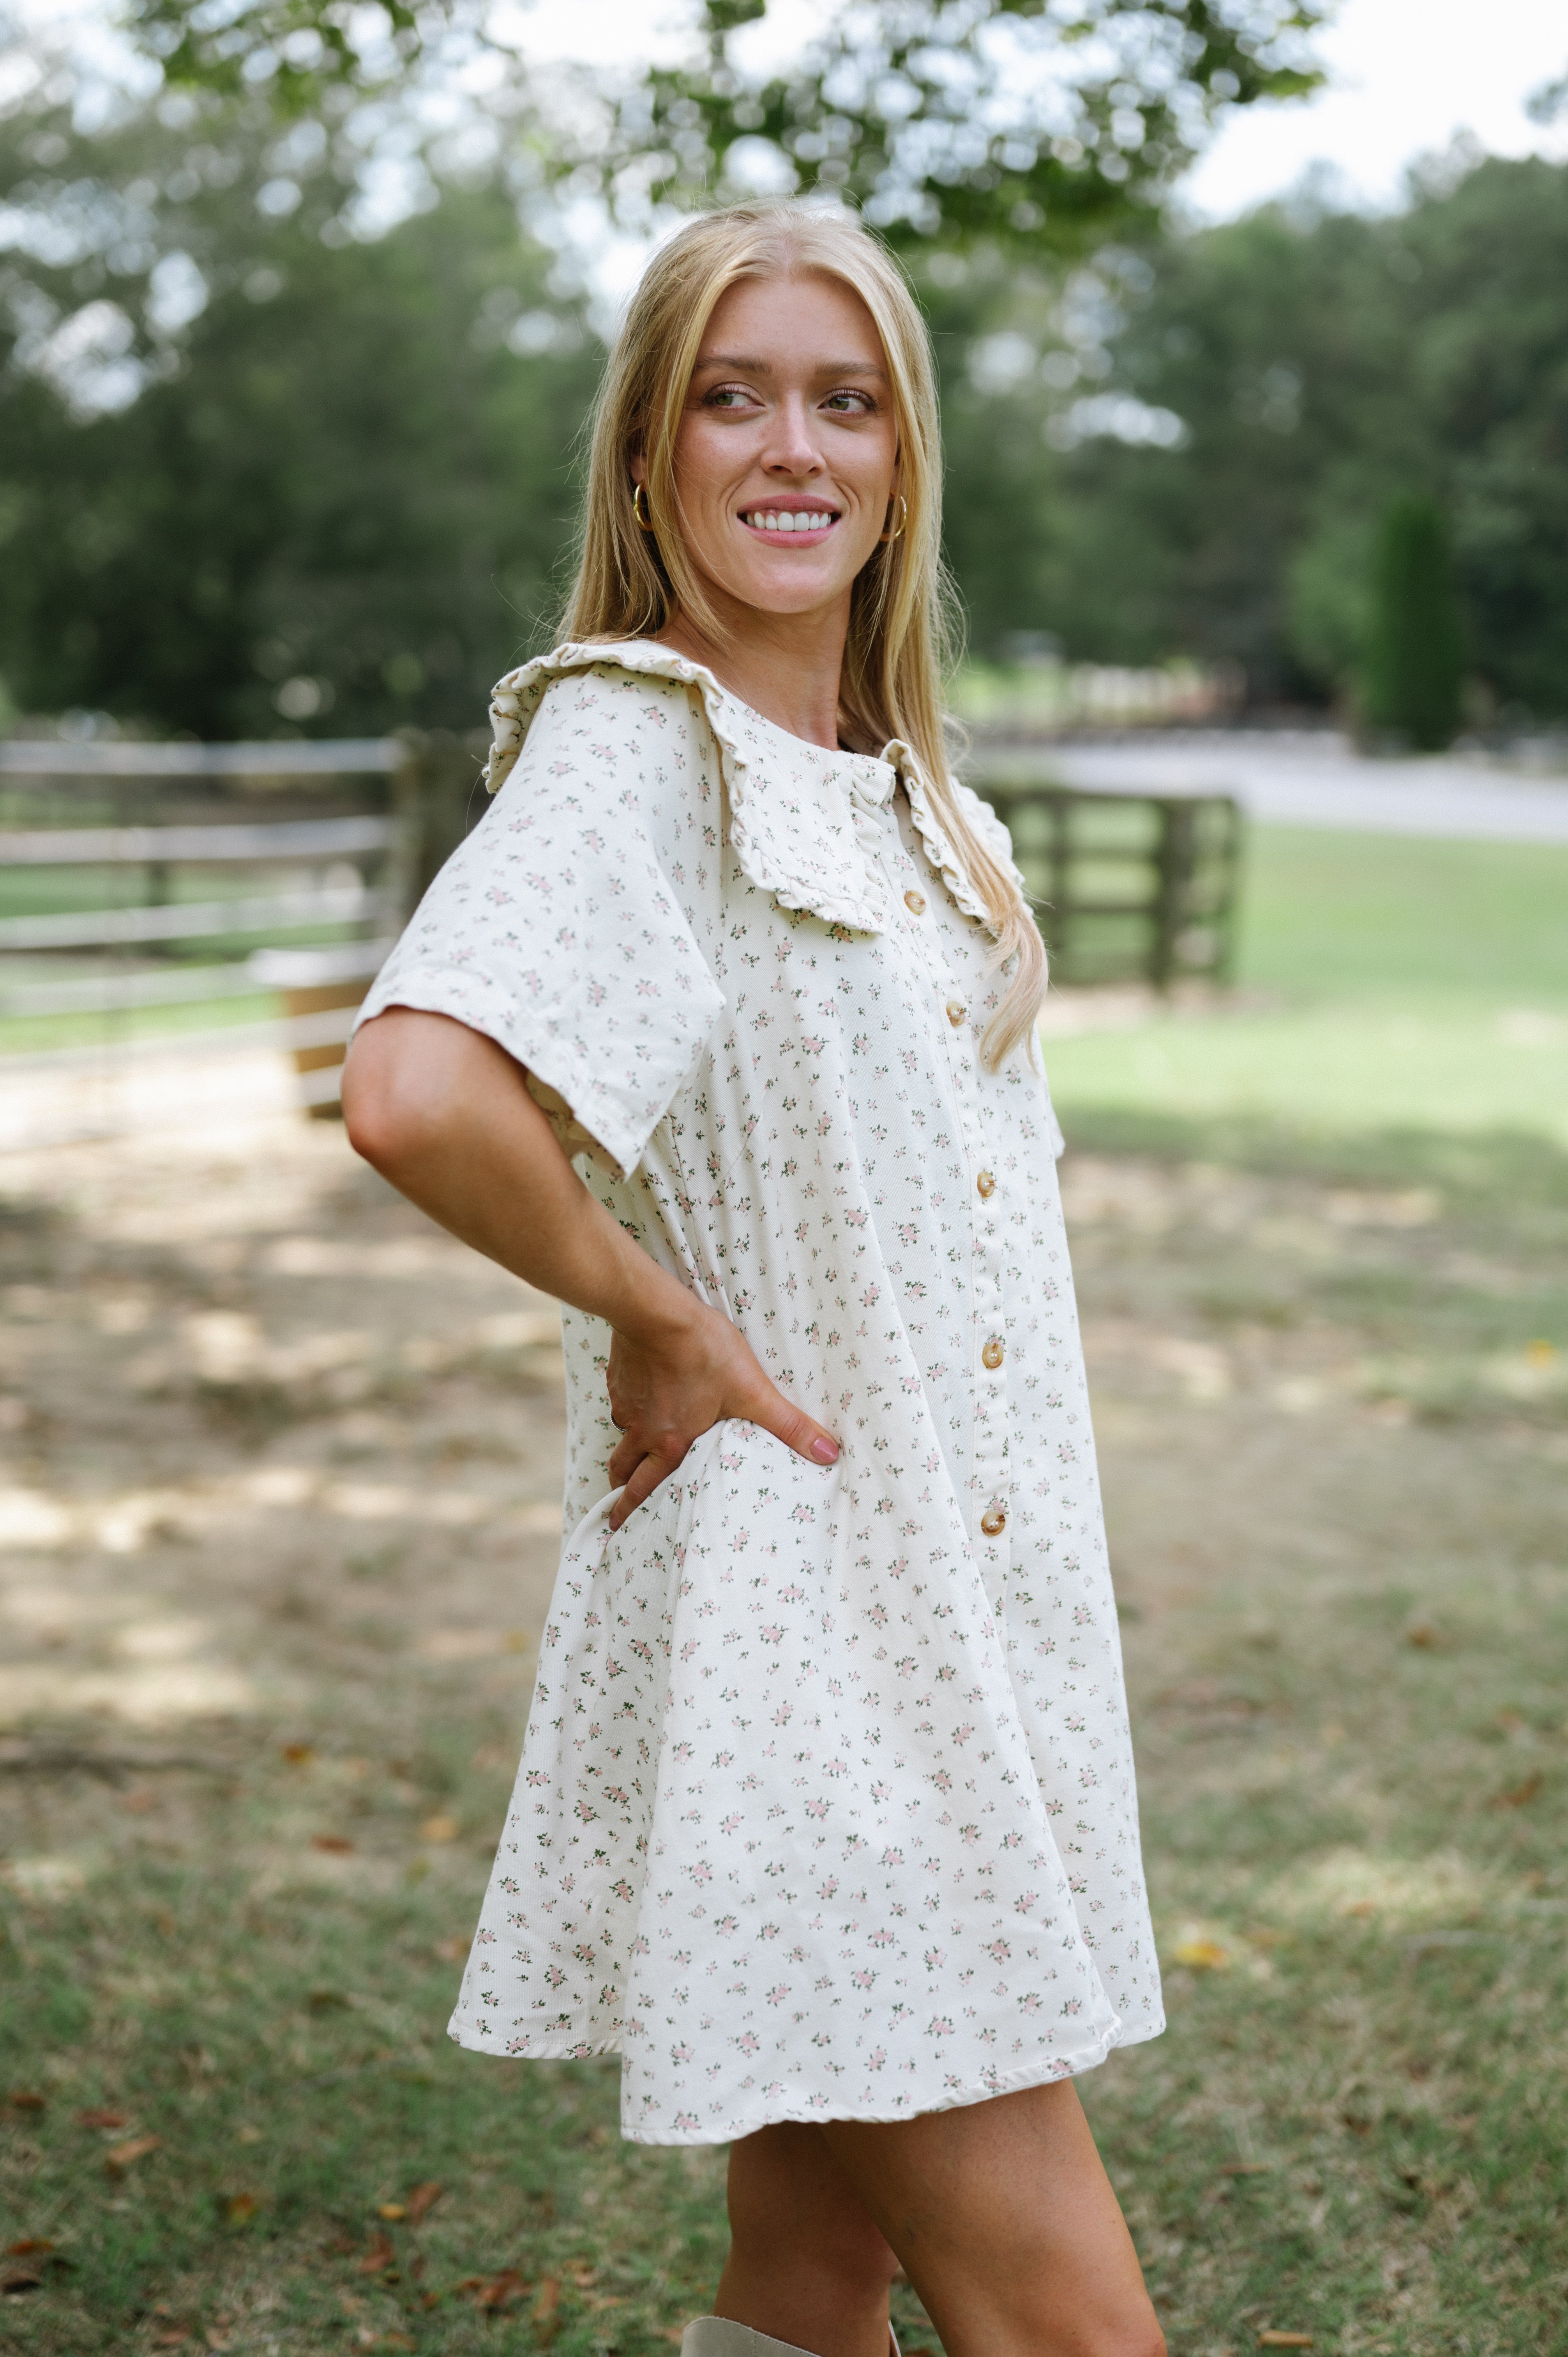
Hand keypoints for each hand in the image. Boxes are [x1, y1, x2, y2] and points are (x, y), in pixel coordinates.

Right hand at [605, 1295, 838, 1529]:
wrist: (657, 1312)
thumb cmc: (703, 1353)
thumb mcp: (754, 1391)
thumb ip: (789, 1425)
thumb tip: (828, 1453)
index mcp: (669, 1442)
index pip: (644, 1486)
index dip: (629, 1508)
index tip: (616, 1523)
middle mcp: (642, 1428)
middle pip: (623, 1466)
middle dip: (620, 1486)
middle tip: (615, 1500)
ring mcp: (627, 1401)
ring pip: (622, 1432)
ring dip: (626, 1445)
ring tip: (632, 1449)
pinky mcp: (620, 1375)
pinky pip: (622, 1399)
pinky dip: (630, 1405)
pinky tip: (643, 1393)